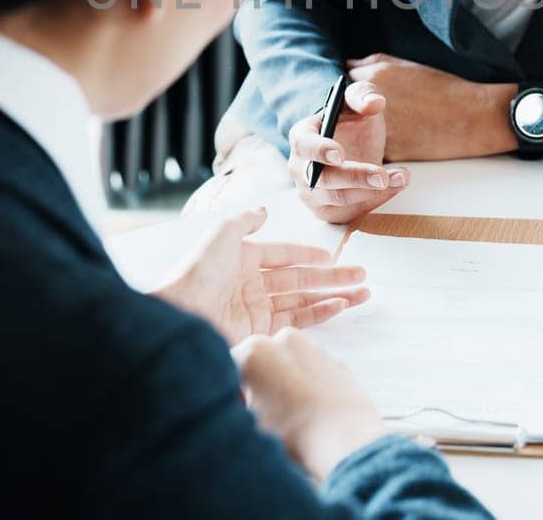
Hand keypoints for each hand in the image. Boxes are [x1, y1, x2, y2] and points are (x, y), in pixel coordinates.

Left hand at [153, 207, 369, 345]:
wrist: (180, 313)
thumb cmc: (197, 271)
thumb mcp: (221, 234)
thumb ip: (245, 221)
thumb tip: (264, 210)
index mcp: (244, 259)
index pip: (284, 255)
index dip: (308, 255)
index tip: (332, 256)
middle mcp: (252, 284)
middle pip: (300, 279)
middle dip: (332, 278)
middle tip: (361, 275)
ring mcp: (257, 309)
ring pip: (304, 301)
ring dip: (333, 296)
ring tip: (362, 293)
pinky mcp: (260, 331)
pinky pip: (296, 320)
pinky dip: (320, 313)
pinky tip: (340, 306)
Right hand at [233, 327, 387, 480]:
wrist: (345, 439)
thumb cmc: (295, 434)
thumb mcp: (249, 423)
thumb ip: (237, 406)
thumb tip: (238, 404)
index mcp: (254, 352)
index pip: (230, 368)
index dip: (232, 393)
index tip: (241, 411)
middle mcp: (283, 340)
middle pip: (259, 359)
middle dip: (258, 382)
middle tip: (265, 413)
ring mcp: (313, 347)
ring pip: (287, 361)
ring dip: (284, 380)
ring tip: (291, 413)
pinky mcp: (334, 359)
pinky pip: (312, 369)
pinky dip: (307, 383)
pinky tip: (310, 409)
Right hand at [288, 78, 408, 223]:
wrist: (352, 145)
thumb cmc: (350, 121)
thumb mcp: (357, 102)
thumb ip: (364, 95)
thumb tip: (375, 102)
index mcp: (301, 136)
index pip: (304, 145)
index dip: (320, 151)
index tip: (340, 154)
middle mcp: (300, 168)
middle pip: (321, 180)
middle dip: (354, 178)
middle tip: (383, 176)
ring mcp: (310, 193)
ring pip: (337, 201)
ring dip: (371, 193)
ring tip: (401, 177)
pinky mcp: (326, 210)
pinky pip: (348, 213)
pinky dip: (373, 202)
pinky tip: (393, 187)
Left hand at [346, 53, 516, 160]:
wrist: (472, 117)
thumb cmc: (444, 88)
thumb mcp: (407, 65)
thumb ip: (373, 64)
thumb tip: (348, 67)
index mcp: (374, 78)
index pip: (344, 83)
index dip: (349, 90)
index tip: (354, 96)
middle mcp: (369, 104)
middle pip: (345, 109)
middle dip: (351, 112)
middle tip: (367, 113)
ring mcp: (378, 130)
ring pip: (357, 132)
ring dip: (361, 131)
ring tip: (382, 128)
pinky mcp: (388, 152)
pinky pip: (372, 149)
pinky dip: (376, 147)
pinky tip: (394, 141)